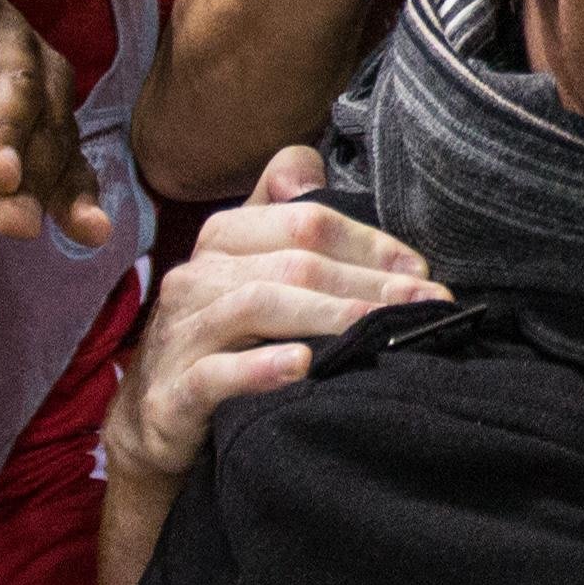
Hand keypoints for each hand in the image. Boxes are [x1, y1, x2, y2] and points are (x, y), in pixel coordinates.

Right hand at [0, 0, 107, 329]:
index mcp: (46, 128)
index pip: (69, 169)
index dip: (78, 200)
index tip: (91, 235)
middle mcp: (40, 84)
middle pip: (46, 134)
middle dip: (35, 177)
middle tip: (16, 219)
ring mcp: (5, 39)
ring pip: (16, 84)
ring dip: (5, 127)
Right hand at [99, 146, 446, 584]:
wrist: (157, 418)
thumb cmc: (224, 338)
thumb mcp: (251, 269)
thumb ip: (283, 215)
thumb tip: (311, 166)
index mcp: (223, 239)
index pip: (306, 221)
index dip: (370, 243)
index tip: (421, 272)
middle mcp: (197, 277)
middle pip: (294, 264)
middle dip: (369, 285)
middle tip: (426, 307)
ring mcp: (180, 334)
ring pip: (258, 307)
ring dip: (329, 317)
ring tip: (380, 331)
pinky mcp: (171, 393)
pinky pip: (214, 374)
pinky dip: (260, 368)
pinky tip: (304, 367)